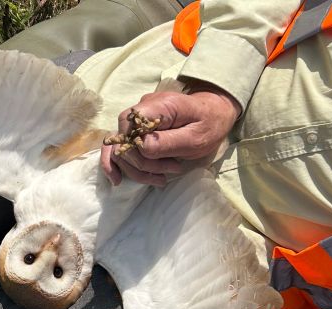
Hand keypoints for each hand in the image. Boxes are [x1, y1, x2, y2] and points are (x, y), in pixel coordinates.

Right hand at [101, 84, 240, 185]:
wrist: (215, 112)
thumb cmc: (209, 124)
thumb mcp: (196, 137)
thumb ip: (168, 141)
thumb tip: (140, 148)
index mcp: (158, 106)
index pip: (129, 127)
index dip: (136, 152)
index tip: (159, 167)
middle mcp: (141, 109)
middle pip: (123, 140)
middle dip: (140, 164)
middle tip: (164, 176)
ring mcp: (137, 119)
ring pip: (119, 147)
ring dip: (134, 168)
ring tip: (157, 179)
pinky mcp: (136, 129)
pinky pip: (119, 146)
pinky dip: (116, 163)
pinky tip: (117, 179)